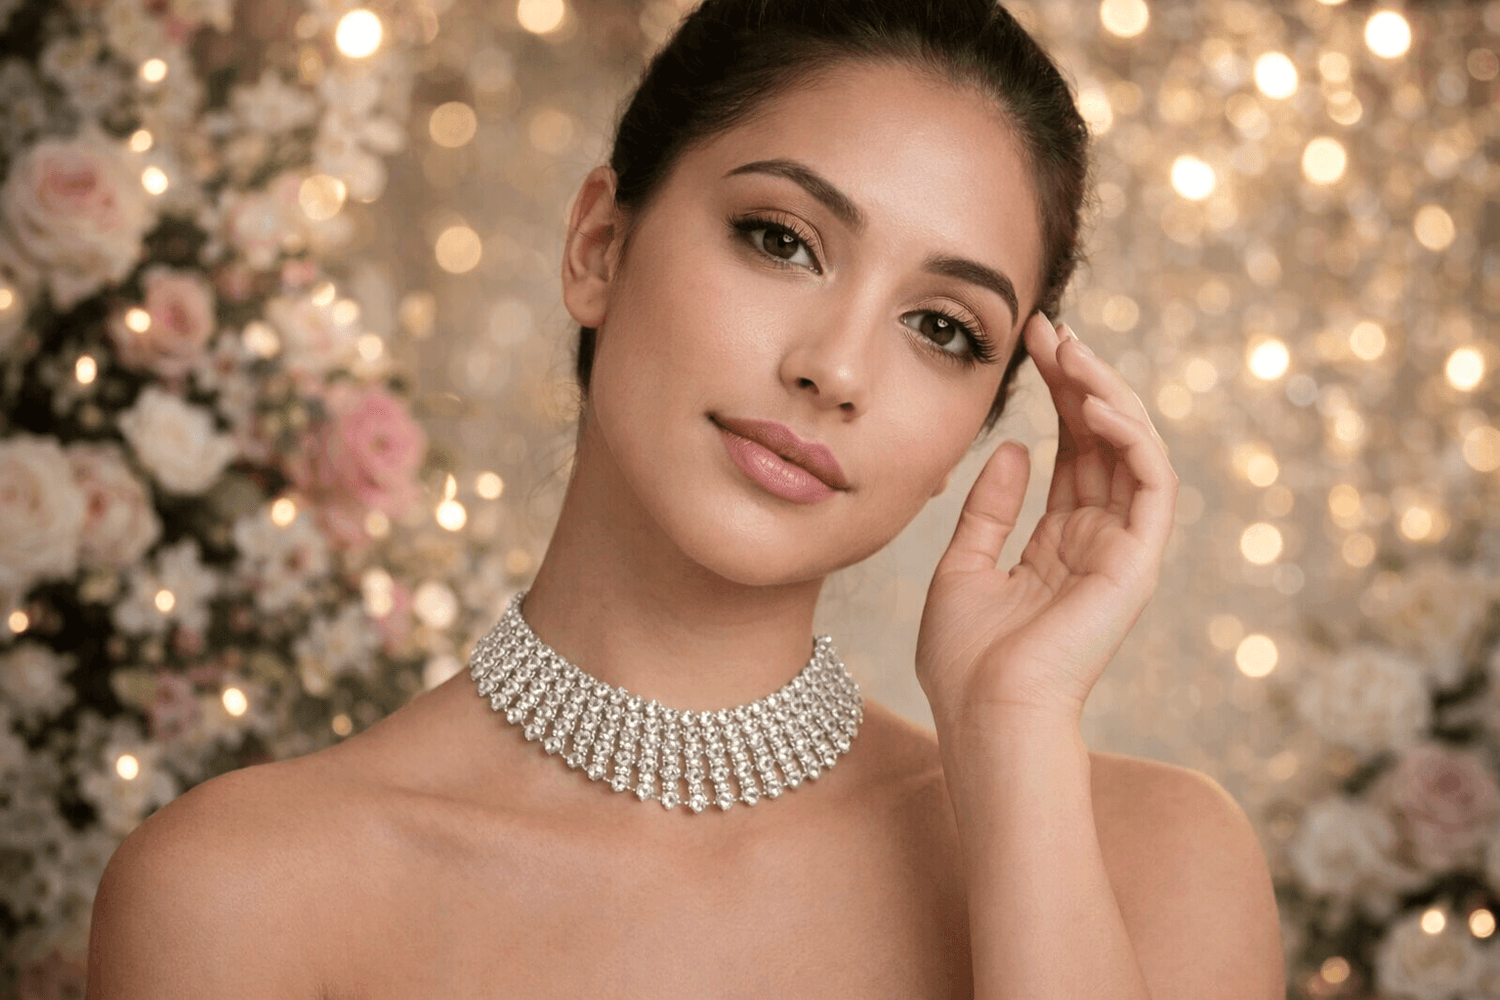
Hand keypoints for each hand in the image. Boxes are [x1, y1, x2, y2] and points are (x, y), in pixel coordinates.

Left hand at [915, 312, 1177, 727]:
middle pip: (1102, 442)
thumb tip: (1013, 448)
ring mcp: (1122, 552)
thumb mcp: (962, 568)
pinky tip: (1094, 404)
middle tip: (1050, 327)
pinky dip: (1130, 438)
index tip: (1032, 343)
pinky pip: (1151, 485)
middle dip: (1080, 380)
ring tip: (1070, 350)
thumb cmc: (966, 661)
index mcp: (1059, 543)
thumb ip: (988, 509)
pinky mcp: (1137, 563)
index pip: (1071, 452)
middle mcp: (1098, 541)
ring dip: (1106, 394)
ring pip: (1132, 451)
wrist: (984, 717)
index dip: (1057, 395)